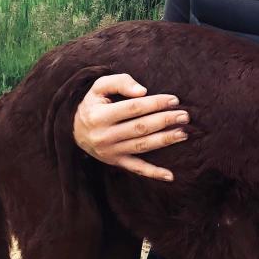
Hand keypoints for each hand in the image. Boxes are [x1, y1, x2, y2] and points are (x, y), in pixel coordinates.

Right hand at [73, 73, 189, 180]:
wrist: (74, 130)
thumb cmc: (93, 104)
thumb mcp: (99, 87)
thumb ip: (120, 82)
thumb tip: (142, 91)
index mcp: (100, 116)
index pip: (134, 108)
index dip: (156, 103)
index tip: (174, 100)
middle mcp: (104, 136)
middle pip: (141, 127)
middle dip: (165, 121)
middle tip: (185, 116)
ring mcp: (111, 152)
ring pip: (142, 146)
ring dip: (165, 140)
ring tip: (183, 133)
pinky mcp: (116, 162)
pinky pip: (136, 169)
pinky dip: (153, 173)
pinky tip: (170, 175)